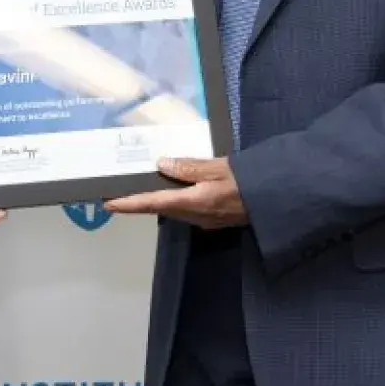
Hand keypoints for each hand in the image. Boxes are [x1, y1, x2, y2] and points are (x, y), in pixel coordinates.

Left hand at [104, 157, 246, 228]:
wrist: (276, 200)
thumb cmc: (248, 181)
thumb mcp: (218, 168)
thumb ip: (189, 167)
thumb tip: (162, 165)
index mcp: (192, 202)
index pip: (152, 204)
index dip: (128, 204)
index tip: (108, 204)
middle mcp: (194, 216)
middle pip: (159, 209)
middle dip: (138, 202)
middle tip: (118, 192)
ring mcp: (203, 220)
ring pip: (172, 210)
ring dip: (155, 202)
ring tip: (139, 188)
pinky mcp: (212, 218)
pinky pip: (185, 210)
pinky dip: (173, 201)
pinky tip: (171, 190)